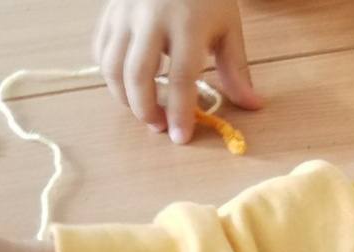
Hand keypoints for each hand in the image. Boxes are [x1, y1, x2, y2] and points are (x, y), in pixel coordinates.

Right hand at [94, 0, 262, 143]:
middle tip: (159, 126)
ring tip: (143, 108)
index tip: (181, 137)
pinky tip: (128, 83)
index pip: (181, 77)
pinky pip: (100, 51)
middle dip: (145, 110)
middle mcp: (150, 17)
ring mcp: (125, 12)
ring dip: (124, 98)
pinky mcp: (109, 11)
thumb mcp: (228, 26)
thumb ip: (235, 68)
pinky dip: (111, 75)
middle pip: (137, 76)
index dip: (180, 112)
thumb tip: (252, 105)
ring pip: (111, 67)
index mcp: (187, 22)